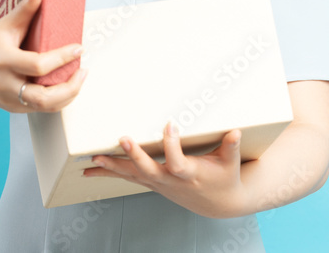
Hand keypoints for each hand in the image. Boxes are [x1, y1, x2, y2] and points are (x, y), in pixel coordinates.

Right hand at [0, 0, 87, 112]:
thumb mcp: (5, 25)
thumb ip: (26, 8)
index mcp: (4, 61)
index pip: (38, 65)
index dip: (62, 58)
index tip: (78, 48)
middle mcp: (6, 84)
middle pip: (43, 96)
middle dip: (70, 86)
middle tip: (83, 70)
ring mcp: (10, 100)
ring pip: (45, 107)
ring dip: (68, 95)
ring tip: (79, 78)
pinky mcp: (14, 108)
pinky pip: (41, 109)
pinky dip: (58, 99)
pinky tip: (67, 85)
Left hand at [82, 121, 247, 219]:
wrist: (218, 203)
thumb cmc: (225, 179)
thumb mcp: (231, 163)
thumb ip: (230, 147)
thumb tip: (235, 131)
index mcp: (189, 174)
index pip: (177, 161)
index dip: (172, 144)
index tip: (169, 124)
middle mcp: (170, 180)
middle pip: (148, 170)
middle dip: (134, 155)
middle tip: (122, 139)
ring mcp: (159, 183)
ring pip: (132, 176)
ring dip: (112, 167)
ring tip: (94, 159)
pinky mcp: (152, 183)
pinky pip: (128, 178)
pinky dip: (110, 172)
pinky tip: (92, 169)